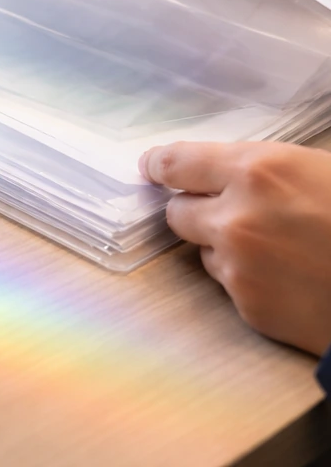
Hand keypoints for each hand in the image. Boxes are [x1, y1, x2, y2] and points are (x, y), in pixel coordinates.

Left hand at [139, 141, 330, 356]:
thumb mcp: (321, 171)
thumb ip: (266, 170)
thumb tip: (225, 169)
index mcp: (257, 170)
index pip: (177, 162)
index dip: (160, 164)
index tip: (152, 166)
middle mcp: (235, 216)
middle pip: (177, 210)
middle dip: (195, 209)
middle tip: (224, 209)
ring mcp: (237, 264)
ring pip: (203, 249)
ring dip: (224, 245)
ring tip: (278, 247)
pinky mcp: (247, 305)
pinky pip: (229, 283)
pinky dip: (247, 278)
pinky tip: (288, 277)